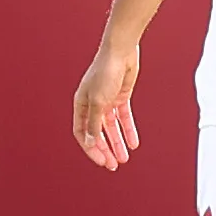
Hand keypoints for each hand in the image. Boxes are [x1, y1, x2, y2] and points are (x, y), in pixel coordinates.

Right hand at [73, 40, 142, 172]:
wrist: (121, 51)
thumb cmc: (105, 72)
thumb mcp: (98, 101)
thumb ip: (94, 123)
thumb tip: (90, 143)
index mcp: (81, 105)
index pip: (82, 133)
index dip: (91, 149)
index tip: (101, 161)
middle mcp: (92, 104)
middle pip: (97, 133)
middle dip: (105, 150)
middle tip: (113, 165)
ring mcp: (107, 101)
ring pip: (111, 128)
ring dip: (117, 143)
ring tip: (123, 159)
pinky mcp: (121, 97)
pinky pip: (124, 118)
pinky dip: (129, 130)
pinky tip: (134, 143)